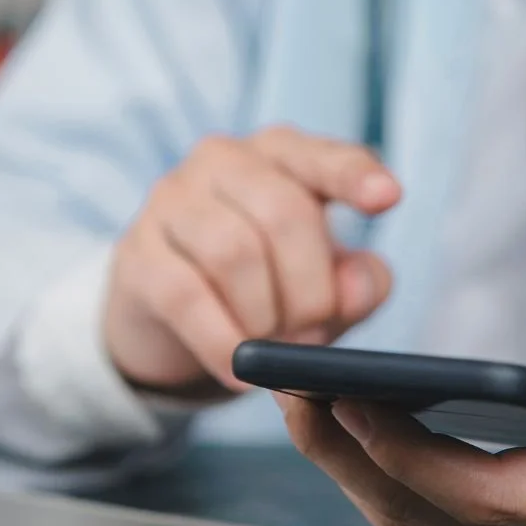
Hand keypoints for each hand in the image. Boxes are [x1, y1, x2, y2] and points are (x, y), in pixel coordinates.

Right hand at [104, 126, 400, 396]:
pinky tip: (238, 371)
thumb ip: (355, 284)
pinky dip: (221, 341)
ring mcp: (171, 200)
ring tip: (272, 350)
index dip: (353, 175)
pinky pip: (186, 295)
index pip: (320, 155)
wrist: (167, 317)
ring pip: (233, 251)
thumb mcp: (321, 285)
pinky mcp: (137, 253)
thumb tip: (354, 289)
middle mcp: (221, 160)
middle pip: (283, 213)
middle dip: (310, 289)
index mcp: (278, 153)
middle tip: (314, 336)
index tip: (389, 198)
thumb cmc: (261, 286)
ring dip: (265, 317)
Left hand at [281, 359, 525, 525]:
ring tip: (306, 405)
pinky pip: (443, 522)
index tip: (344, 400)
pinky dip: (389, 478)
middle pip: (428, 516)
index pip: (482, 495)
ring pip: (425, 525)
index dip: (405, 453)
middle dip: (345, 458)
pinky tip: (365, 437)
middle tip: (285, 391)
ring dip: (354, 469)